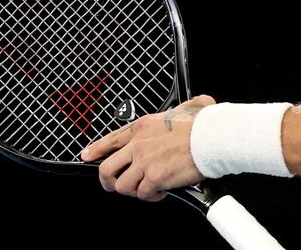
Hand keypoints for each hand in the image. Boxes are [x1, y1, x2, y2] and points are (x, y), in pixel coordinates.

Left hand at [80, 95, 216, 201]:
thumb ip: (184, 107)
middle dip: (108, 182)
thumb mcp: (189, 107)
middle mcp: (138, 145)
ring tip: (146, 188)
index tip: (87, 156)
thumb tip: (198, 103)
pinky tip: (161, 191)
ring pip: (123, 186)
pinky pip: (144, 194)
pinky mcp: (155, 178)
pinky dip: (152, 196)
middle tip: (115, 185)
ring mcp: (145, 163)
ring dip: (134, 190)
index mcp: (142, 127)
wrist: (213, 137)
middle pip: (106, 169)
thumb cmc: (204, 124)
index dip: (95, 150)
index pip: (110, 140)